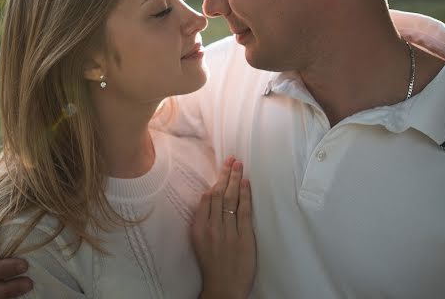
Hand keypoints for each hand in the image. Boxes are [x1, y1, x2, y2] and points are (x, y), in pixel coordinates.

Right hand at [192, 157, 255, 298]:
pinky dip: (245, 196)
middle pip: (219, 194)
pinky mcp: (243, 238)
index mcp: (199, 228)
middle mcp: (212, 228)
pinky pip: (243, 212)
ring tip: (239, 165)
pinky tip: (246, 184)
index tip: (222, 168)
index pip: (207, 198)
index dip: (216, 181)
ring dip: (235, 180)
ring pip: (230, 200)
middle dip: (226, 174)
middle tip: (232, 159)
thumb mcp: (199, 241)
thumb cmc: (212, 264)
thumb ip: (203, 219)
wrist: (223, 288)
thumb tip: (209, 196)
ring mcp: (228, 232)